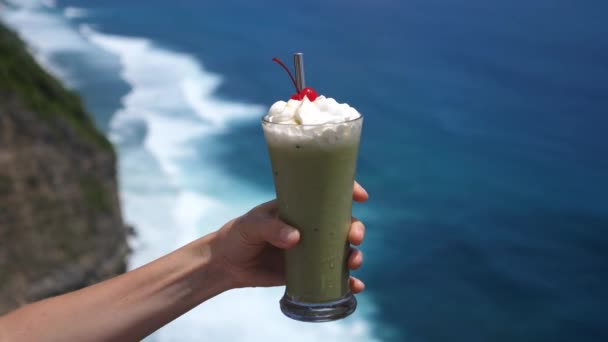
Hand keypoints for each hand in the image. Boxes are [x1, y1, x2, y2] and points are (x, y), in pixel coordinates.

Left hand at [213, 182, 368, 291]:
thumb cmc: (238, 236)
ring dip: (354, 255)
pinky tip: (355, 288)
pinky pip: (332, 277)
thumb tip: (296, 237)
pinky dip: (347, 283)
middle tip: (354, 238)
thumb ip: (271, 228)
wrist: (226, 265)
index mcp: (299, 207)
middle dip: (355, 229)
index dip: (348, 191)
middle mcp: (310, 227)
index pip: (328, 194)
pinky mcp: (308, 273)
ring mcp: (311, 250)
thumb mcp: (251, 226)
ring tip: (353, 264)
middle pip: (342, 224)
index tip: (361, 196)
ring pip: (341, 250)